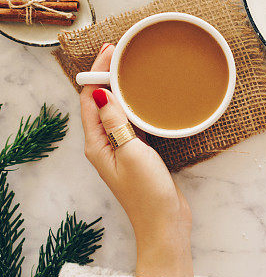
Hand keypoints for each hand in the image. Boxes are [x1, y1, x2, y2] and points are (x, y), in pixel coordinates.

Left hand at [80, 43, 193, 276]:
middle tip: (121, 51)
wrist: (165, 224)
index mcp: (96, 144)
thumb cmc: (147, 193)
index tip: (110, 52)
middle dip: (107, 76)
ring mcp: (121, 149)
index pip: (89, 99)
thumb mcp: (131, 152)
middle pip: (100, 102)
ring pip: (117, 111)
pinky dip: (135, 105)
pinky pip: (132, 122)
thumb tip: (100, 92)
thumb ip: (116, 121)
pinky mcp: (138, 154)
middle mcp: (104, 145)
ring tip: (131, 67)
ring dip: (121, 89)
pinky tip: (146, 97)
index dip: (96, 73)